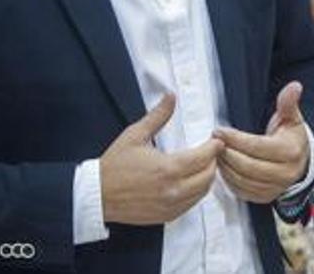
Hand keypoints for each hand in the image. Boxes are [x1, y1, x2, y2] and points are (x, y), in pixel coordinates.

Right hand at [99, 94, 223, 223]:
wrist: (97, 195)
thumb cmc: (114, 166)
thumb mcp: (135, 135)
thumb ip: (157, 116)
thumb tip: (170, 97)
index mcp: (168, 168)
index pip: (204, 157)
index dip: (214, 147)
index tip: (216, 141)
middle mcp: (173, 190)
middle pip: (208, 176)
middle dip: (213, 162)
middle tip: (212, 152)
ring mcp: (171, 205)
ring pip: (202, 192)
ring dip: (206, 178)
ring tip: (202, 166)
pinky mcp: (166, 216)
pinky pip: (191, 205)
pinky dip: (195, 193)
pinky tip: (190, 183)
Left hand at [213, 81, 309, 203]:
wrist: (300, 161)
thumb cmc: (291, 137)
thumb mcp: (291, 118)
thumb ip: (288, 103)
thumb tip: (295, 86)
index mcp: (290, 152)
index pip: (257, 147)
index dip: (235, 139)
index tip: (219, 131)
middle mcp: (285, 173)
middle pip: (247, 165)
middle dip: (227, 153)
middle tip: (214, 141)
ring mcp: (275, 188)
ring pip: (242, 180)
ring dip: (225, 166)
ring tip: (217, 152)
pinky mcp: (265, 197)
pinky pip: (241, 191)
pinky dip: (229, 179)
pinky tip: (224, 165)